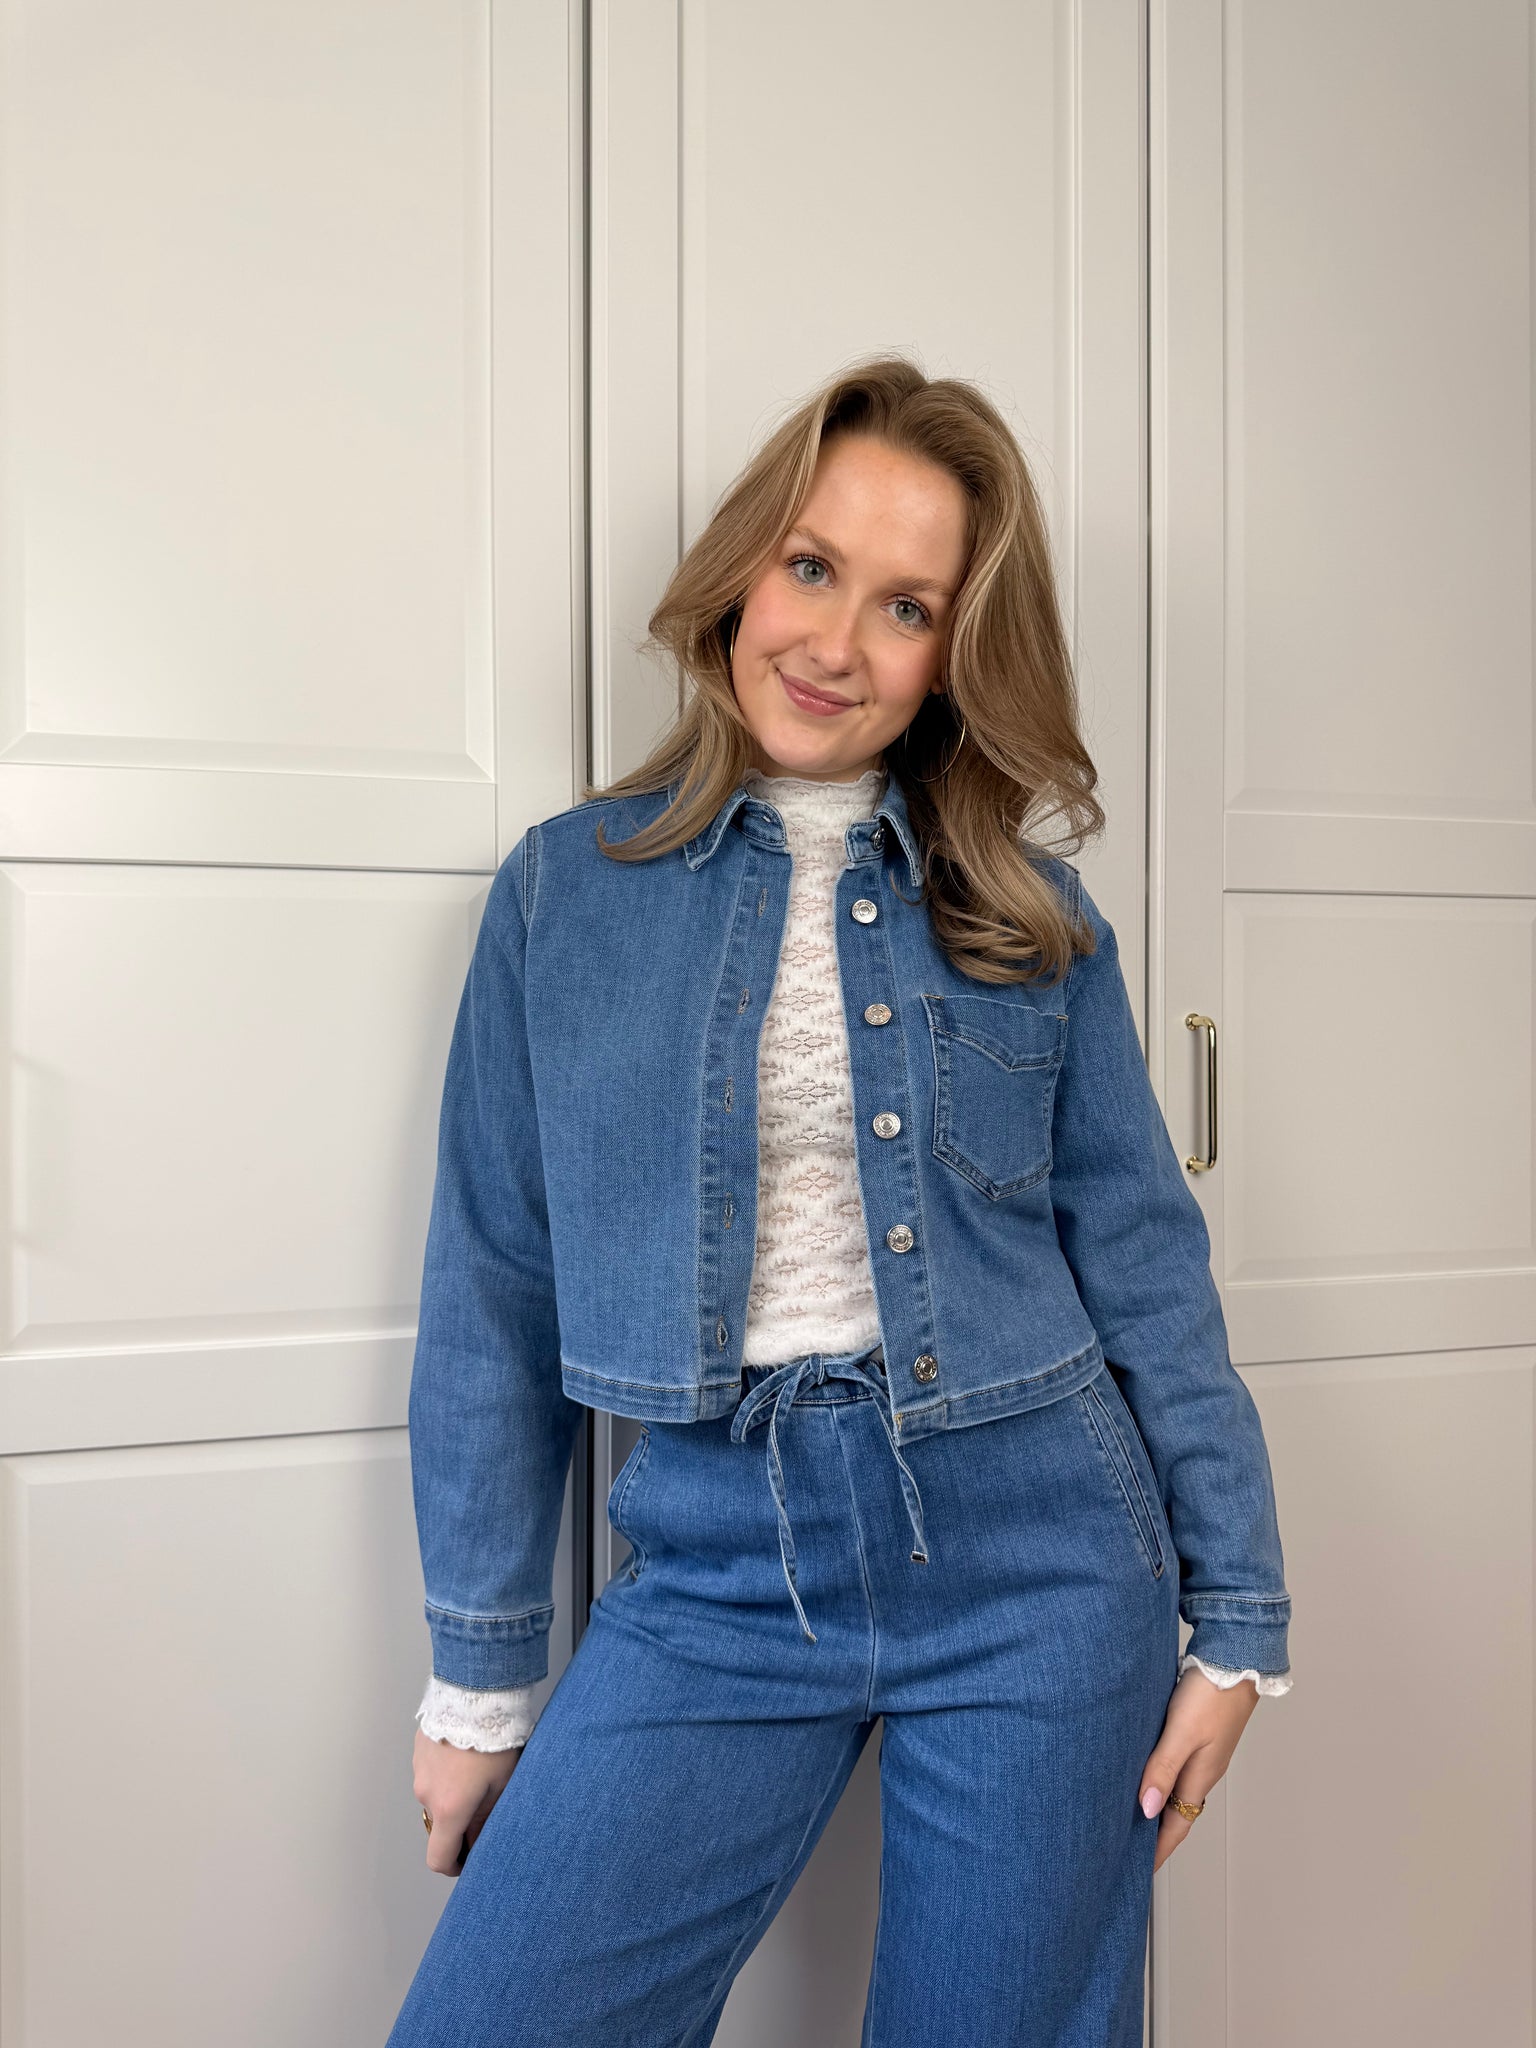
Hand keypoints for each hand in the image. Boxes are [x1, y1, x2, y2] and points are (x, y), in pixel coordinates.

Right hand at [413, 1728, 521, 1876]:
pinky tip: (465, 1755)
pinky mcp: (419, 1749)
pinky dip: (445, 1772)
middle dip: (460, 1821)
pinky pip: (431, 1771)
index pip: (439, 1858)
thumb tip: (481, 1840)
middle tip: (485, 1804)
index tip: (469, 1858)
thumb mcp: (502, 1786)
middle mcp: (426, 1794)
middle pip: (439, 1823)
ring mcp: (419, 1770)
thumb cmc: (493, 1739)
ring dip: (452, 1793)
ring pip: (435, 1795)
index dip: (455, 1865)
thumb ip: (488, 1819)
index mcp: (448, 1809)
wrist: (475, 1694)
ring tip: (478, 1771)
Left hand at [1138, 1665, 1260, 1872]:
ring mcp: (1204, 1751)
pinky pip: (1178, 1766)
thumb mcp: (1181, 1734)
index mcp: (1200, 1776)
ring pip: (1177, 1788)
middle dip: (1155, 1833)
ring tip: (1132, 1815)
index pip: (1175, 1826)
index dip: (1157, 1850)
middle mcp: (1203, 1769)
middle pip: (1176, 1812)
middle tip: (1129, 1849)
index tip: (1140, 1871)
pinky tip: (1148, 1770)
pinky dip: (1162, 1777)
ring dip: (1158, 1805)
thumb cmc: (1212, 1693)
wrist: (1237, 1656)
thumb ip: (1162, 1770)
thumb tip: (1143, 1809)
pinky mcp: (1201, 1732)